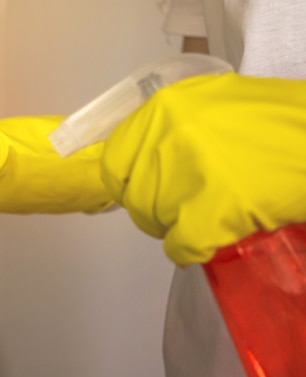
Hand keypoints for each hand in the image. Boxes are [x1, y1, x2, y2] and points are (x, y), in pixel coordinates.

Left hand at [100, 73, 305, 265]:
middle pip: (135, 196)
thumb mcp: (213, 105)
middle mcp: (169, 134)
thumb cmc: (281, 124)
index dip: (128, 185)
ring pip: (156, 219)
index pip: (114, 161)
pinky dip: (189, 251)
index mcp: (165, 107)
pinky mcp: (213, 209)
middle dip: (155, 211)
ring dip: (175, 228)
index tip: (141, 194)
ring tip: (203, 221)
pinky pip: (180, 245)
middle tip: (181, 212)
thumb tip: (145, 165)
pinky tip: (206, 242)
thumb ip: (173, 129)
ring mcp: (188, 172)